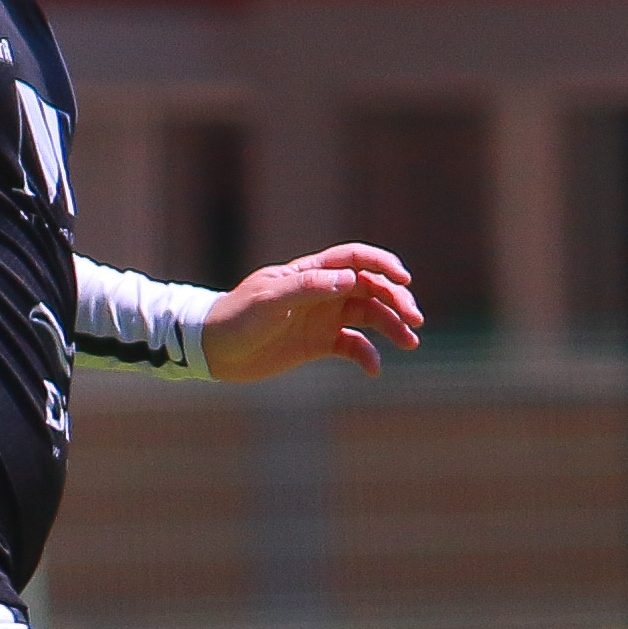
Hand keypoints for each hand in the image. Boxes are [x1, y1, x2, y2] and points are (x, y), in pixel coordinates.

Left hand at [201, 243, 424, 381]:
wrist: (213, 350)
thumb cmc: (236, 317)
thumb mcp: (270, 301)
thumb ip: (309, 287)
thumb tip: (350, 279)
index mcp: (310, 273)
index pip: (355, 259)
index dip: (383, 264)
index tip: (404, 280)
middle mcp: (322, 292)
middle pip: (370, 288)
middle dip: (396, 300)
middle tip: (413, 321)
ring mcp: (322, 318)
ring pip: (368, 316)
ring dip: (391, 326)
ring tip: (409, 343)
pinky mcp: (318, 344)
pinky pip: (353, 346)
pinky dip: (367, 355)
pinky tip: (374, 369)